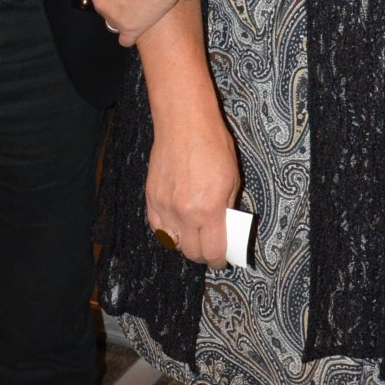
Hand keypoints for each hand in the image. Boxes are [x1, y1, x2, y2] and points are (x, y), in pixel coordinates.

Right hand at [146, 106, 240, 265]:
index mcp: (209, 210)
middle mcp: (184, 213)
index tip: (222, 259)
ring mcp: (164, 207)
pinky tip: (177, 225)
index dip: (219, 260)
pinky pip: (157, 228)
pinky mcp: (150, 198)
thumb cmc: (212, 145)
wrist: (183, 124)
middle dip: (203, 255)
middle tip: (210, 248)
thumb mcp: (233, 179)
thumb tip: (225, 228)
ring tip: (194, 236)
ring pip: (173, 243)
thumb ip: (227, 208)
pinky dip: (168, 232)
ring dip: (185, 244)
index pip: (212, 251)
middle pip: (191, 252)